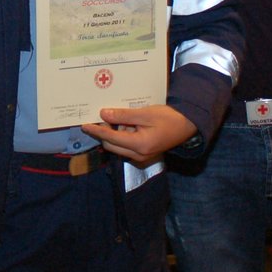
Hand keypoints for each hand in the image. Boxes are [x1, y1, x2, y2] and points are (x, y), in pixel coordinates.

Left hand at [82, 105, 196, 165]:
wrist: (187, 126)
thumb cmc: (168, 117)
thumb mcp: (145, 113)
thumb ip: (123, 115)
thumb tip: (103, 114)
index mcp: (139, 145)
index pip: (111, 138)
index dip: (96, 130)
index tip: (84, 125)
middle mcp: (138, 156)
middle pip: (111, 145)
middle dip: (105, 132)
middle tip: (103, 116)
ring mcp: (142, 157)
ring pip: (118, 147)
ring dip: (116, 134)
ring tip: (125, 118)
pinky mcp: (144, 155)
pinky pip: (126, 147)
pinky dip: (123, 137)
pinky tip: (130, 125)